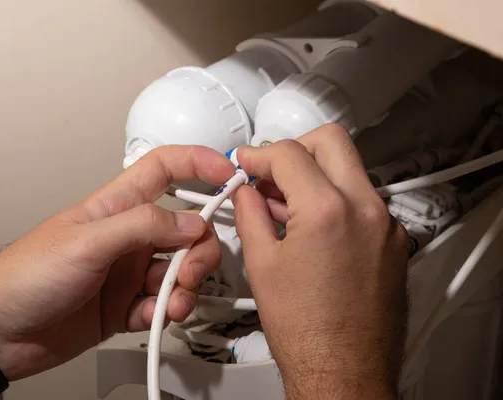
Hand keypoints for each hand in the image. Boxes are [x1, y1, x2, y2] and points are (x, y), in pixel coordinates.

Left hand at [0, 145, 234, 379]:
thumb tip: (191, 224)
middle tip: (189, 270)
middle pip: (186, 229)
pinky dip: (165, 312)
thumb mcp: (87, 242)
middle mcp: (128, 237)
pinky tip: (152, 317)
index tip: (228, 172)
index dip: (198, 163)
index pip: (164, 169)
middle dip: (199, 249)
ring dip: (183, 288)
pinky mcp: (125, 306)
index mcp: (116, 207)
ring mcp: (128, 272)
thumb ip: (144, 227)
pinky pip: (161, 305)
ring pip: (179, 271)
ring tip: (169, 302)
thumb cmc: (24, 276)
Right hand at [233, 125, 407, 398]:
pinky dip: (337, 200)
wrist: (344, 372)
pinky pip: (364, 200)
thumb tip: (246, 191)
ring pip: (350, 169)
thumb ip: (250, 213)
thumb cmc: (308, 333)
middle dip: (295, 148)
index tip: (248, 162)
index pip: (289, 153)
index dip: (258, 154)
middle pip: (331, 141)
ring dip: (316, 174)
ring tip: (286, 204)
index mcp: (328, 211)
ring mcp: (386, 225)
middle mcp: (366, 210)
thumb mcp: (262, 264)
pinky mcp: (395, 242)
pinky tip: (313, 226)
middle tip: (271, 171)